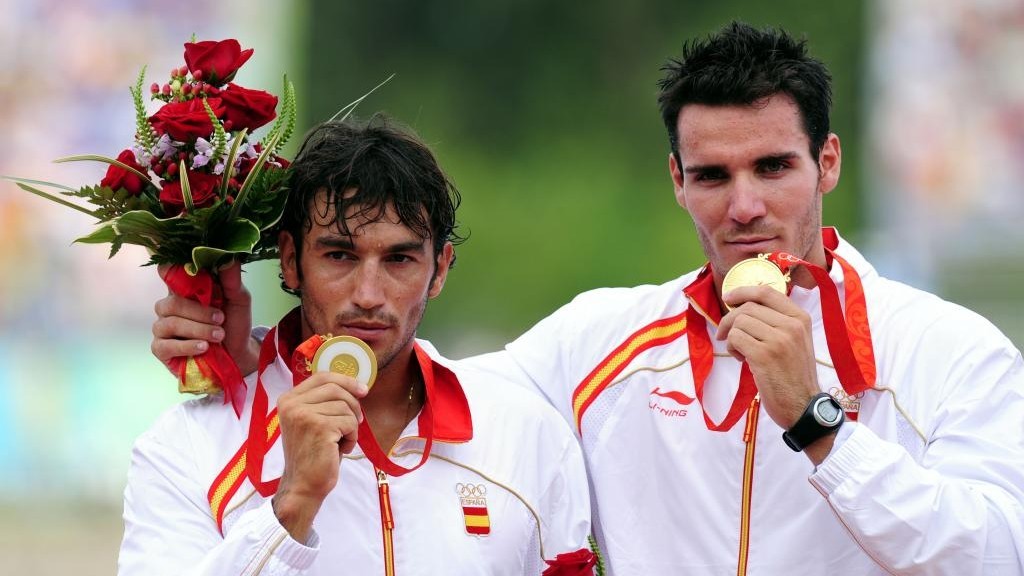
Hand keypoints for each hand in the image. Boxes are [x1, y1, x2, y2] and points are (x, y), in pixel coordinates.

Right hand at [151, 262, 259, 375]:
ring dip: (198, 329)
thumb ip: (231, 280)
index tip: (188, 272)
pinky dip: (186, 346)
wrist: (239, 354)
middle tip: (220, 319)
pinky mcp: (161, 349)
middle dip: (199, 312)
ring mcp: (163, 328)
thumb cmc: (234, 324)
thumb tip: (229, 257)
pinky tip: (203, 348)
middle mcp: (170, 307)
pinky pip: (164, 345)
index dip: (171, 269)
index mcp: (185, 290)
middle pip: (172, 302)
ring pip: (170, 323)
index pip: (167, 273)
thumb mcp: (238, 300)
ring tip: (219, 336)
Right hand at [272, 372, 368, 541]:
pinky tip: (340, 449)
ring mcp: (303, 414)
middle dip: (353, 405)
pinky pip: (350, 422)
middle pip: (336, 388)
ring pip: (345, 406)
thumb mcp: (314, 420)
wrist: (304, 485)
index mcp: (288, 400)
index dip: (346, 380)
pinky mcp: (319, 427)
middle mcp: (292, 404)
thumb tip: (357, 385)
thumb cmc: (313, 454)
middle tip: (355, 423)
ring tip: (340, 442)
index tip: (362, 389)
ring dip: (351, 426)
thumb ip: (325, 401)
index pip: (322, 376)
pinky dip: (352, 437)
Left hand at [717, 285, 820, 431]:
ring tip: (742, 353)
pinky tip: (743, 360)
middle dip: (729, 319)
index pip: (766, 292)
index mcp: (800, 318)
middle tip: (725, 335)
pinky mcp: (764, 355)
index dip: (742, 292)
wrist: (803, 406)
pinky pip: (735, 338)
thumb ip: (777, 321)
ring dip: (732, 337)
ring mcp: (779, 339)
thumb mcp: (795, 341)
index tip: (728, 298)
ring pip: (739, 322)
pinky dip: (732, 348)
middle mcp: (792, 325)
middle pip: (748, 307)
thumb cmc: (794, 375)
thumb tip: (744, 305)